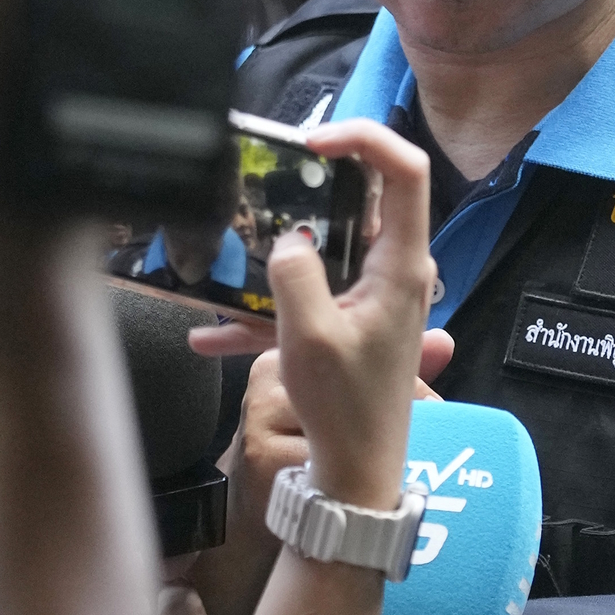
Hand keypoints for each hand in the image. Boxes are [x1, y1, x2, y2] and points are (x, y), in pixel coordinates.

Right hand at [191, 118, 435, 509]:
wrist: (357, 475)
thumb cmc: (345, 410)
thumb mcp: (309, 338)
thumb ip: (295, 274)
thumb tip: (287, 238)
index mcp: (402, 265)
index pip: (406, 170)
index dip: (365, 138)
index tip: (313, 142)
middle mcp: (397, 269)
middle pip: (362, 198)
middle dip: (310, 188)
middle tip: (263, 185)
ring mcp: (375, 292)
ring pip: (327, 246)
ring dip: (276, 253)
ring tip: (225, 254)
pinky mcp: (352, 316)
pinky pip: (309, 293)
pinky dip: (265, 307)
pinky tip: (207, 334)